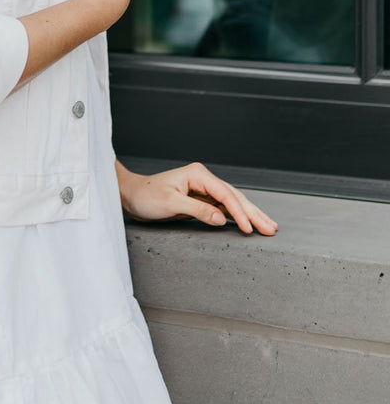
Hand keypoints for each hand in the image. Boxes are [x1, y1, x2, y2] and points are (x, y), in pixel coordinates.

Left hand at [115, 160, 277, 235]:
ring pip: (232, 202)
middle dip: (253, 212)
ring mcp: (203, 189)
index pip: (225, 194)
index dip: (239, 212)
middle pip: (234, 196)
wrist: (132, 196)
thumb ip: (197, 210)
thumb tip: (222, 218)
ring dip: (249, 215)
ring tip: (268, 226)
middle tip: (271, 228)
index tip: (249, 228)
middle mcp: (203, 179)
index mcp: (197, 175)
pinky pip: (224, 208)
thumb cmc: (146, 196)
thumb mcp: (170, 204)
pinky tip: (249, 224)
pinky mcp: (201, 200)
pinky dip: (237, 217)